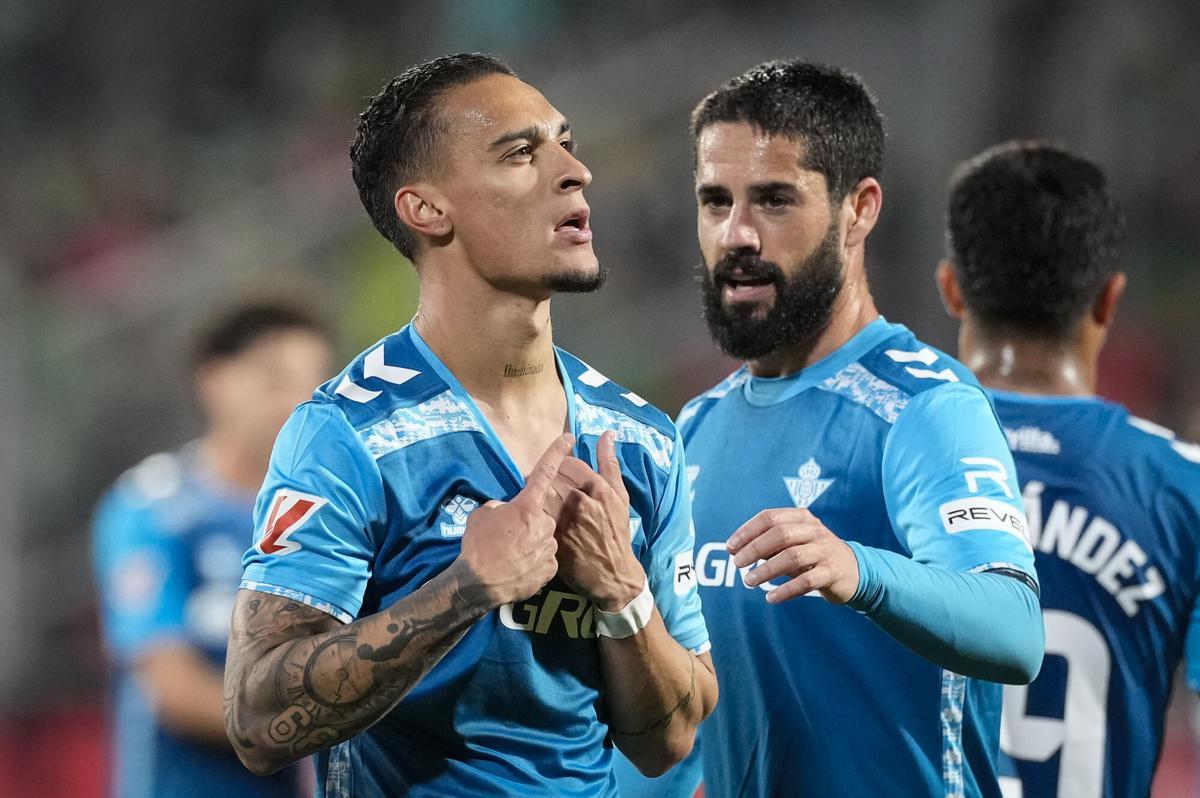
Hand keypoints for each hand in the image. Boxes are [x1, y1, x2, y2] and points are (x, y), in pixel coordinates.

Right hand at [457, 433, 572, 606]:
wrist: (479, 585)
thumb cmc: (478, 546)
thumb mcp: (482, 515)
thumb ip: (500, 506)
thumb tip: (507, 509)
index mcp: (527, 505)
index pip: (546, 471)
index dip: (557, 451)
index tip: (569, 437)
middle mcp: (544, 522)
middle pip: (543, 514)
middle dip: (529, 521)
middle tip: (510, 534)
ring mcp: (550, 546)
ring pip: (545, 537)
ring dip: (532, 542)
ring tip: (512, 555)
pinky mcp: (551, 568)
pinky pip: (545, 559)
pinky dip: (534, 562)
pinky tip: (519, 568)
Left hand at [546, 431, 644, 611]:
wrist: (612, 573)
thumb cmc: (617, 532)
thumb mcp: (620, 496)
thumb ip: (610, 463)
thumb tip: (607, 433)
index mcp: (596, 486)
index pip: (566, 463)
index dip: (560, 467)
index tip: (560, 477)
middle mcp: (579, 499)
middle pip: (550, 478)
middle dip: (547, 482)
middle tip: (548, 492)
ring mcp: (564, 519)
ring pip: (541, 495)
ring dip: (539, 498)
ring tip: (541, 506)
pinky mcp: (552, 536)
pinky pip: (536, 517)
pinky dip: (535, 516)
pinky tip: (538, 523)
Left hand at [727, 508, 859, 604]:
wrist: (853, 571)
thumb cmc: (813, 555)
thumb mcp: (792, 544)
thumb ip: (768, 544)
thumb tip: (736, 549)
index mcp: (801, 518)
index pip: (769, 517)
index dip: (747, 531)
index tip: (731, 547)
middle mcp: (815, 530)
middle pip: (780, 534)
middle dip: (754, 548)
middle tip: (737, 564)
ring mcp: (826, 550)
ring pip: (793, 556)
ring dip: (767, 570)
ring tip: (748, 581)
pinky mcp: (833, 572)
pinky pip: (807, 581)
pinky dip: (786, 590)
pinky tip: (771, 598)